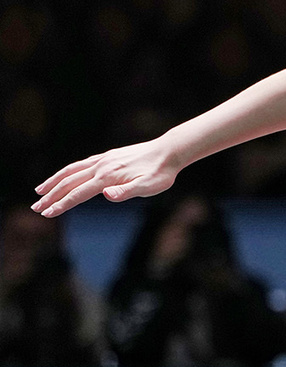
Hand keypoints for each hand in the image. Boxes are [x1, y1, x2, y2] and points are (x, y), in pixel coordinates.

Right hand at [33, 138, 183, 216]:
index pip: (78, 194)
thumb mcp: (148, 187)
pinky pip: (80, 164)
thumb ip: (126, 192)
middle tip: (36, 209)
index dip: (62, 205)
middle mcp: (100, 167)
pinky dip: (66, 171)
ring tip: (39, 191)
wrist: (168, 152)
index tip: (48, 214)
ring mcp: (102, 160)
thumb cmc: (160, 173)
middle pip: (68, 183)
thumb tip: (107, 195)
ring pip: (70, 171)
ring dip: (53, 182)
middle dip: (51, 197)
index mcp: (107, 177)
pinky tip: (63, 176)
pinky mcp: (106, 157)